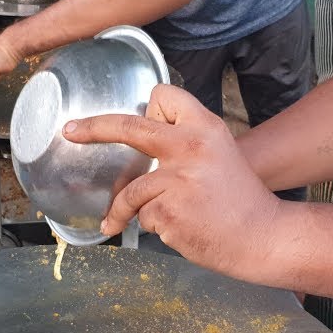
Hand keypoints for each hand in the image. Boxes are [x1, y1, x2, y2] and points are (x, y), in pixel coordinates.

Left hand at [63, 84, 283, 278]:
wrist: (264, 237)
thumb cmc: (239, 199)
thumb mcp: (219, 152)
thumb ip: (184, 141)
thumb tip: (141, 135)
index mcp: (204, 127)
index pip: (162, 96)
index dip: (151, 109)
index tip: (143, 118)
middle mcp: (190, 148)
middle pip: (128, 126)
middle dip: (93, 128)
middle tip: (69, 131)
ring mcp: (178, 181)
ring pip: (132, 191)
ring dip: (123, 211)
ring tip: (116, 224)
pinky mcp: (169, 213)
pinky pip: (143, 217)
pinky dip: (153, 226)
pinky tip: (178, 229)